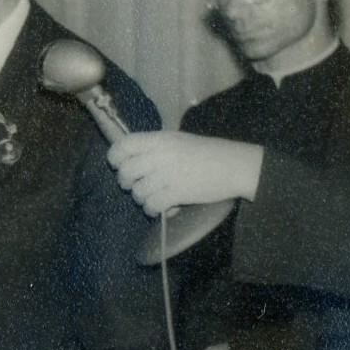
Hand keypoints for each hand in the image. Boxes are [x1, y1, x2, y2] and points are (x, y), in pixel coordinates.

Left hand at [106, 131, 263, 217]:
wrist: (234, 165)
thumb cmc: (207, 152)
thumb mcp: (178, 140)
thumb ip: (155, 147)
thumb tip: (130, 157)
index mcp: (160, 139)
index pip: (123, 145)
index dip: (115, 157)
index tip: (118, 164)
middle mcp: (160, 155)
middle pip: (125, 171)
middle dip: (126, 182)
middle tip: (135, 185)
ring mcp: (167, 175)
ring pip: (137, 192)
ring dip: (141, 198)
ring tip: (153, 197)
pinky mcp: (176, 194)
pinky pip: (151, 205)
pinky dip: (152, 210)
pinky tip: (161, 208)